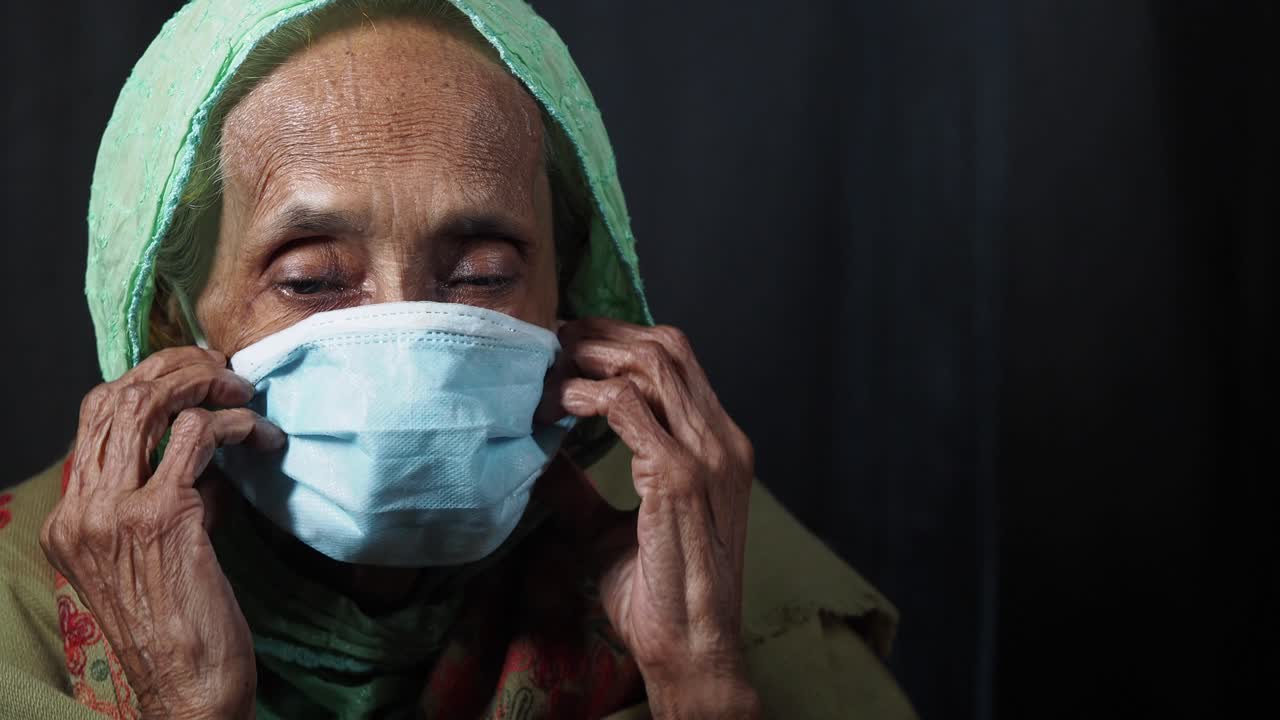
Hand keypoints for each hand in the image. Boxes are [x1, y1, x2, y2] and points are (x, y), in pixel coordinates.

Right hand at [40, 347, 283, 718]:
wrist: (185, 687)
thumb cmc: (180, 626)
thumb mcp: (155, 554)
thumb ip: (167, 499)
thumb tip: (206, 452)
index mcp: (71, 519)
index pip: (94, 419)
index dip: (147, 382)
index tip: (195, 378)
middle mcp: (82, 510)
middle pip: (115, 397)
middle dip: (175, 369)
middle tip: (223, 373)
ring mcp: (116, 512)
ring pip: (148, 404)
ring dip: (205, 385)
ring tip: (244, 394)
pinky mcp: (163, 517)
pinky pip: (198, 437)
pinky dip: (236, 425)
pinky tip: (262, 438)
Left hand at [555, 319, 761, 718]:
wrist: (692, 650)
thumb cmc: (660, 597)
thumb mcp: (610, 529)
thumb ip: (581, 486)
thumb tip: (539, 453)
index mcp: (719, 447)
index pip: (678, 362)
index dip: (621, 339)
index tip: (571, 345)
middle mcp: (722, 441)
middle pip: (667, 347)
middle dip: (603, 334)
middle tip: (552, 342)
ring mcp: (707, 455)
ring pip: (650, 362)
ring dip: (591, 356)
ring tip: (549, 369)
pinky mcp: (679, 475)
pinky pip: (626, 405)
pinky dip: (586, 394)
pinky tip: (558, 406)